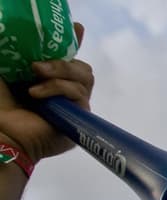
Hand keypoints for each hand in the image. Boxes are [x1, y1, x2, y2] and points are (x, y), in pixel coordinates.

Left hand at [0, 22, 91, 161]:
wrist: (3, 132)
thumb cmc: (0, 104)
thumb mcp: (5, 71)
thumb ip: (14, 53)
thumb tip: (14, 34)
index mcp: (50, 79)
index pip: (69, 58)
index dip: (75, 42)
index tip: (78, 28)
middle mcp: (65, 92)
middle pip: (82, 67)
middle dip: (63, 61)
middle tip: (36, 65)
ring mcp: (75, 106)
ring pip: (85, 77)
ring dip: (60, 73)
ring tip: (35, 75)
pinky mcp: (81, 118)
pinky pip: (78, 94)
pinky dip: (58, 89)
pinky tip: (37, 94)